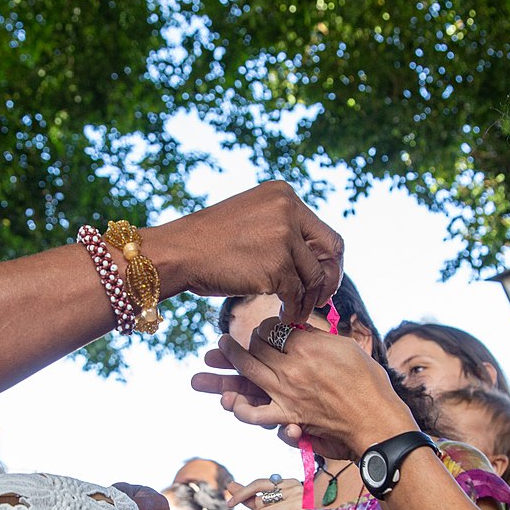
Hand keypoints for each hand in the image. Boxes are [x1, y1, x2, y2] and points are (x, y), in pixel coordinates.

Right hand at [145, 181, 343, 323]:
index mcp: (283, 194)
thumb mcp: (251, 218)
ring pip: (314, 276)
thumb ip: (281, 228)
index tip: (320, 278)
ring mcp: (284, 237)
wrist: (178, 251)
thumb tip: (311, 257)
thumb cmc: (207, 242)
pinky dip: (294, 309)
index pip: (323, 231)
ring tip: (296, 311)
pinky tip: (285, 315)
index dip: (327, 260)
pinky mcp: (277, 265)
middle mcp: (288, 210)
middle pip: (331, 249)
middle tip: (321, 299)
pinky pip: (297, 294)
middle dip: (330, 278)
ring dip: (308, 299)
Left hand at [191, 316, 416, 459]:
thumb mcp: (345, 346)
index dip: (263, 328)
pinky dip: (240, 409)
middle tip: (223, 342)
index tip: (263, 329)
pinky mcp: (288, 417)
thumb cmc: (367, 381)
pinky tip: (229, 402)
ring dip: (226, 364)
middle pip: (253, 349)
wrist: (376, 418)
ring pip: (246, 374)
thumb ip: (317, 335)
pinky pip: (255, 415)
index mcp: (306, 347)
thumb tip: (298, 323)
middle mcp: (291, 369)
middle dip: (237, 344)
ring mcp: (286, 394)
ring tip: (212, 358)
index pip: (270, 331)